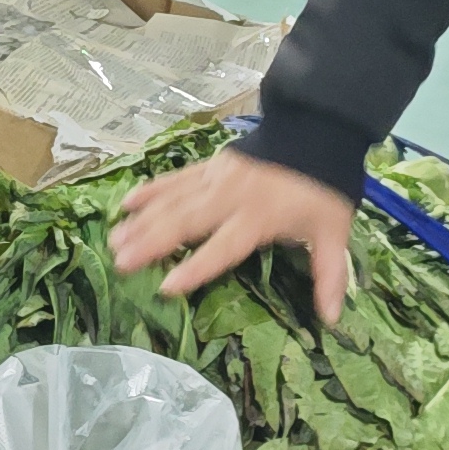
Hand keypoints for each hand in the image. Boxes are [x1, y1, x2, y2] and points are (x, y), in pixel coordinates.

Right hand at [109, 149, 359, 326]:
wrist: (317, 130)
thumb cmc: (323, 188)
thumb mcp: (334, 233)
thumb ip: (330, 276)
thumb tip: (332, 319)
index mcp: (259, 218)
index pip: (223, 247)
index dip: (196, 267)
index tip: (166, 287)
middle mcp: (231, 198)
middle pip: (185, 222)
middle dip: (151, 242)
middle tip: (121, 262)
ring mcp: (216, 178)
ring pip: (173, 201)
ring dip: (143, 220)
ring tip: (115, 239)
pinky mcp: (211, 165)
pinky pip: (176, 179)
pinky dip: (151, 191)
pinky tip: (127, 203)